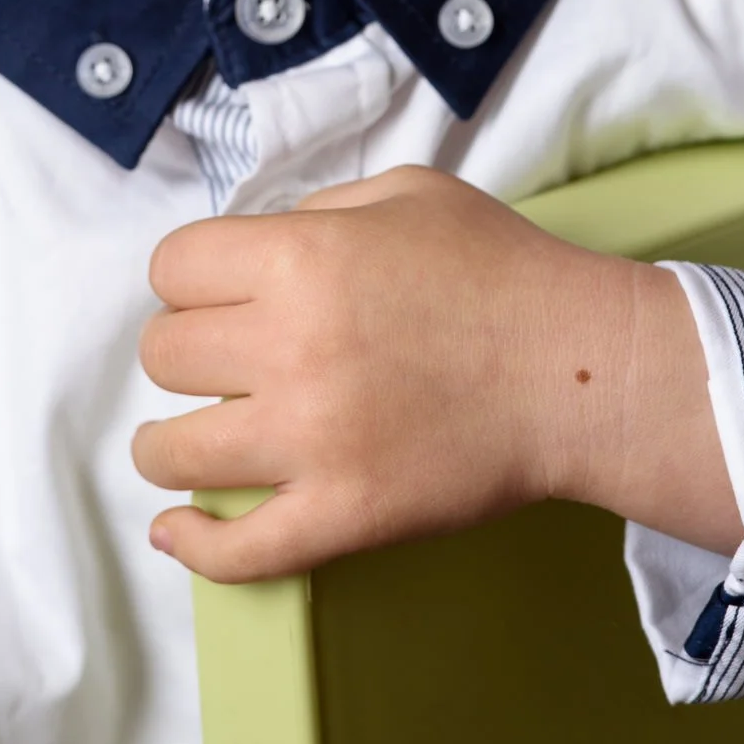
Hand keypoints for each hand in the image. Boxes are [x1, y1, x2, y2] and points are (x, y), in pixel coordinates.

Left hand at [133, 164, 738, 580]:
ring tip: (191, 439)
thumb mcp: (408, 194)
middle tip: (224, 361)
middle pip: (165, 355)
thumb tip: (254, 252)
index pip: (173, 267)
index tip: (213, 294)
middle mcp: (289, 347)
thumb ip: (320, 210)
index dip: (190, 278)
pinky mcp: (342, 515)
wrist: (579, 370)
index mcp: (301, 258)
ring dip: (170, 443)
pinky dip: (194, 545)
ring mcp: (311, 440)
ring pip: (173, 451)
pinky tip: (179, 530)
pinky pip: (236, 549)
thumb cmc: (500, 269)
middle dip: (187, 352)